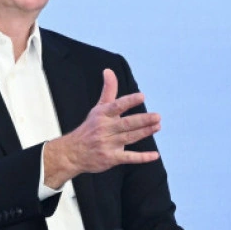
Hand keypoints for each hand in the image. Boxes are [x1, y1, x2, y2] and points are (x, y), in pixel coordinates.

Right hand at [44, 68, 160, 188]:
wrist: (72, 153)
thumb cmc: (89, 128)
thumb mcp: (97, 108)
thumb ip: (108, 91)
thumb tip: (109, 71)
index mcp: (102, 115)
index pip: (116, 106)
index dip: (129, 101)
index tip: (141, 96)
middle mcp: (104, 129)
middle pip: (126, 124)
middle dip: (142, 120)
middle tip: (157, 116)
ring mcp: (108, 144)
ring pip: (129, 138)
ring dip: (144, 132)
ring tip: (158, 126)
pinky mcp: (111, 158)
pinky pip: (128, 158)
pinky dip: (142, 158)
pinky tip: (154, 155)